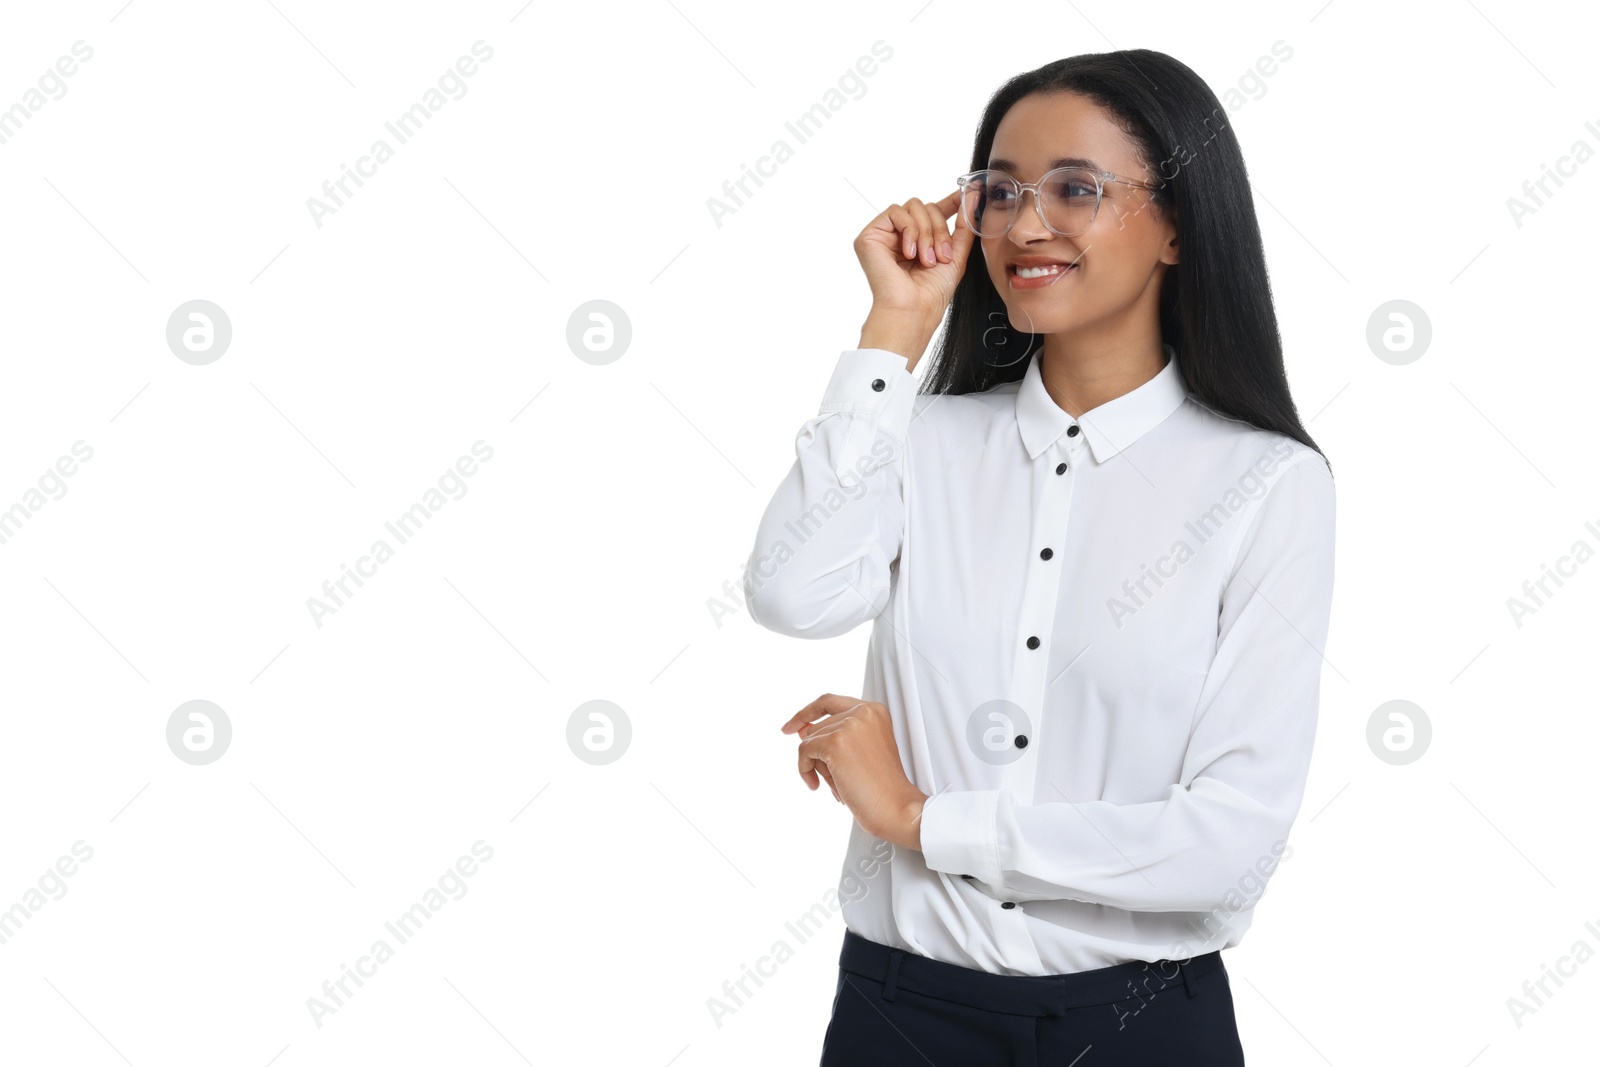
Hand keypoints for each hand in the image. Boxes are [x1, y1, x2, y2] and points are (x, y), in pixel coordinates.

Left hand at [781, 693, 927, 851]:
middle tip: (836, 779)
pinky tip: (817, 785)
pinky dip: (805, 770)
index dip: (807, 712)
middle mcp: (863, 711)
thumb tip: (800, 730)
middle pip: (818, 727)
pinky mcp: (835, 742)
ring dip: (817, 766)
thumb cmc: (882, 787)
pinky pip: (803, 751)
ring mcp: (849, 725)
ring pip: (809, 740)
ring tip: (839, 784)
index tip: (792, 726)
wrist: (896, 807)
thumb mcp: (860, 751)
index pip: (829, 702)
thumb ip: (835, 734)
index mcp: (874, 711)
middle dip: (818, 755)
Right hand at [853, 189, 977, 346]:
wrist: (913, 310)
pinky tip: (909, 253)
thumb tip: (973, 196)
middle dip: (939, 229)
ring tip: (926, 259)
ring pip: (913, 207)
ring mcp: (884, 235)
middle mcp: (900, 236)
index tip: (968, 194)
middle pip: (925, 207)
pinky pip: (896, 212)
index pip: (933, 212)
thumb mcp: (956, 255)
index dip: (950, 202)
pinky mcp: (870, 236)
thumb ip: (964, 226)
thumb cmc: (931, 293)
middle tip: (941, 256)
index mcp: (919, 240)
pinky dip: (910, 231)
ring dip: (926, 232)